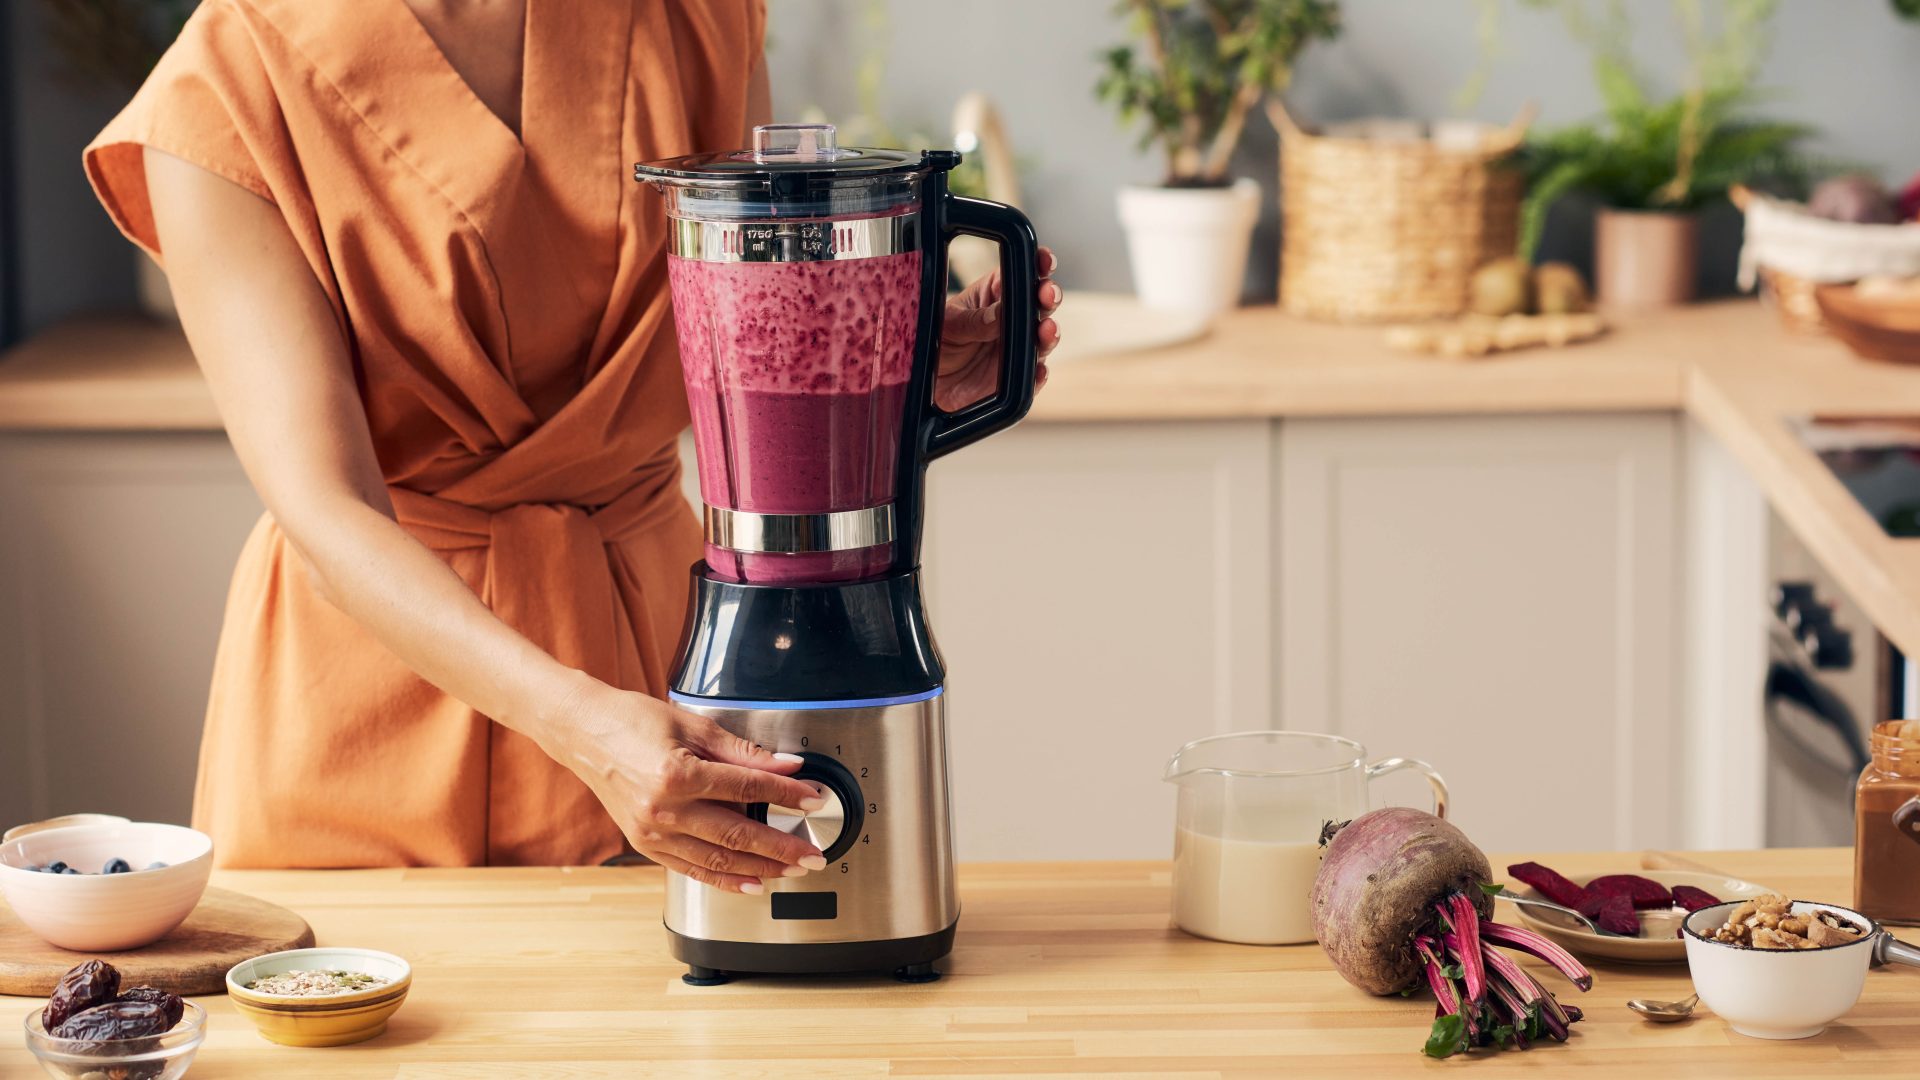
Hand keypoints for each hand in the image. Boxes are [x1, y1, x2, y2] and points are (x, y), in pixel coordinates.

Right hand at [544, 677, 830, 891]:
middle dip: (782, 847)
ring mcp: (652, 833)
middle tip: (813, 855)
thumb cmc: (632, 720)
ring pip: (718, 859)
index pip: (747, 789)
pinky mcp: (645, 845)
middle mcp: (663, 810)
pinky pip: (692, 869)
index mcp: (677, 774)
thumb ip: (743, 751)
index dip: (786, 795)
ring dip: (760, 868)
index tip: (813, 799)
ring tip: (792, 870)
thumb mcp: (693, 725)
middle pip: (737, 834)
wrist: (583, 732)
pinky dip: (725, 879)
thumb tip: (786, 765)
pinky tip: (752, 883)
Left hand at [935, 247, 1061, 411]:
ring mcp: (1015, 349)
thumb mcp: (947, 326)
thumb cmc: (934, 345)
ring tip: (1047, 329)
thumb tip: (1000, 313)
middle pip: (1038, 305)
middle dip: (1049, 296)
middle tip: (1047, 294)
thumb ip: (974, 321)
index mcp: (992, 296)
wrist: (926, 385)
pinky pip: (1032, 377)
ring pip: (1043, 340)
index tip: (1044, 259)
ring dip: (1049, 333)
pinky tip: (1039, 369)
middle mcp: (1009, 321)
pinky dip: (1039, 374)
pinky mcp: (1016, 379)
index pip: (1019, 275)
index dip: (1036, 265)